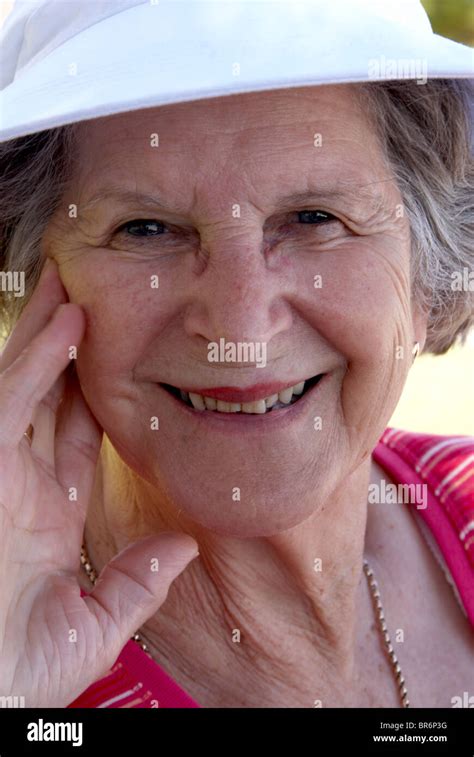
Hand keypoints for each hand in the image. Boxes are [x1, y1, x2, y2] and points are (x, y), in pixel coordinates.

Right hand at [0, 258, 198, 706]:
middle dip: (64, 351)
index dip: (91, 396)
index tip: (118, 359)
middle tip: (87, 298)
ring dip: (49, 336)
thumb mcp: (93, 626)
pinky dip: (39, 363)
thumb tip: (184, 547)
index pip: (72, 439)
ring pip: (25, 387)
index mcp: (45, 517)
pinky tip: (69, 324)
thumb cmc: (20, 676)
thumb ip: (138, 583)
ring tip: (73, 284)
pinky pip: (12, 403)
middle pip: (46, 401)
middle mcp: (19, 486)